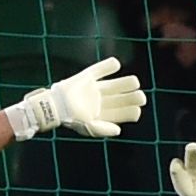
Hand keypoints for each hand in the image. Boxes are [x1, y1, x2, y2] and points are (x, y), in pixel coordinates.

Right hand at [8, 56, 145, 140]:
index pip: (120, 112)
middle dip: (131, 97)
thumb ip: (103, 129)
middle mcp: (100, 100)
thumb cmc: (72, 119)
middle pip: (120, 97)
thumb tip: (119, 131)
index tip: (138, 109)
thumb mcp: (88, 127)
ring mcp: (94, 88)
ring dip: (125, 83)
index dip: (130, 111)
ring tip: (135, 82)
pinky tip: (117, 64)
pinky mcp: (86, 77)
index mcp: (102, 113)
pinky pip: (99, 70)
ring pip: (113, 84)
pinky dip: (108, 66)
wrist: (54, 107)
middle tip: (141, 96)